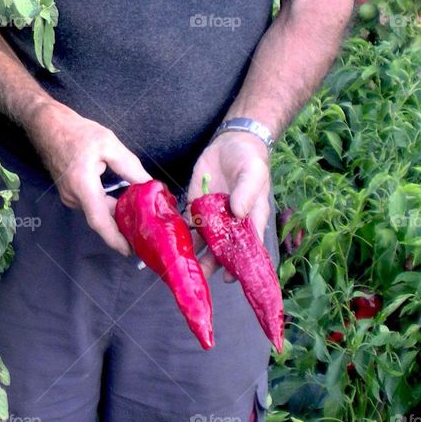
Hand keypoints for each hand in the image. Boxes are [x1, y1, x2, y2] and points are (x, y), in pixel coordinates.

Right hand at [26, 100, 150, 255]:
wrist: (47, 126)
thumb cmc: (77, 132)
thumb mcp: (109, 144)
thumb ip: (129, 167)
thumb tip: (148, 185)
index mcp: (83, 186)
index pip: (99, 220)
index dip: (115, 238)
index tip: (129, 251)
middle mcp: (73, 197)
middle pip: (101, 218)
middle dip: (122, 227)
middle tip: (146, 233)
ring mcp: (69, 197)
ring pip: (97, 211)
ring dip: (116, 215)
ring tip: (140, 217)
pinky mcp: (70, 193)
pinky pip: (92, 204)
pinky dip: (108, 206)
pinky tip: (124, 203)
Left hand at [187, 131, 271, 279]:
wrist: (231, 143)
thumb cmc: (249, 159)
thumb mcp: (252, 171)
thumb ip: (247, 190)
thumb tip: (239, 211)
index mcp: (250, 219)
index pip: (247, 247)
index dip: (239, 264)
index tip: (229, 278)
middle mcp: (230, 224)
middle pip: (221, 250)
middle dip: (209, 264)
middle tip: (196, 277)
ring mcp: (212, 218)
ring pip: (202, 242)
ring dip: (191, 253)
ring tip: (179, 266)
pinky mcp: (196, 208)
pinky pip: (187, 226)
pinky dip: (179, 234)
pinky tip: (168, 244)